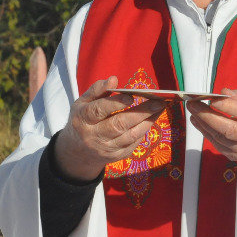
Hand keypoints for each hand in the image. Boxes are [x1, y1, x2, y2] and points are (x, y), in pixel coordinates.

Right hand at [54, 77, 168, 180]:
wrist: (78, 152)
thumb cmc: (83, 120)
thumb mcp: (83, 103)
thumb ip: (97, 90)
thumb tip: (113, 79)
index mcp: (82, 119)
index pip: (98, 111)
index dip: (115, 104)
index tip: (131, 96)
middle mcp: (93, 136)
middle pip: (118, 125)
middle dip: (140, 113)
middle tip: (157, 102)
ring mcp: (105, 148)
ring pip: (129, 136)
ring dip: (146, 122)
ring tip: (159, 109)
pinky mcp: (115, 157)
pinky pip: (132, 144)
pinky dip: (142, 132)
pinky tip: (150, 120)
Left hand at [187, 90, 236, 162]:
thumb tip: (222, 92)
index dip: (227, 106)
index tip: (211, 98)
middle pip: (230, 129)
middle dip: (208, 116)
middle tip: (193, 104)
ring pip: (221, 139)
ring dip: (203, 124)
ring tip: (193, 111)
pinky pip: (219, 146)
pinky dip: (207, 133)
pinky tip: (198, 122)